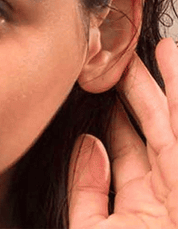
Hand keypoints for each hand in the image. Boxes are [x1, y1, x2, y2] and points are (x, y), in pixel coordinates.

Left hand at [68, 38, 177, 228]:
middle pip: (156, 130)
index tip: (107, 84)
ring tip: (167, 51)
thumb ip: (89, 190)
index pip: (129, 149)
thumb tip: (88, 143)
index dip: (119, 113)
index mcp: (144, 207)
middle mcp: (170, 194)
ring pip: (177, 126)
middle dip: (145, 90)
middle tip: (131, 57)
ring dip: (176, 87)